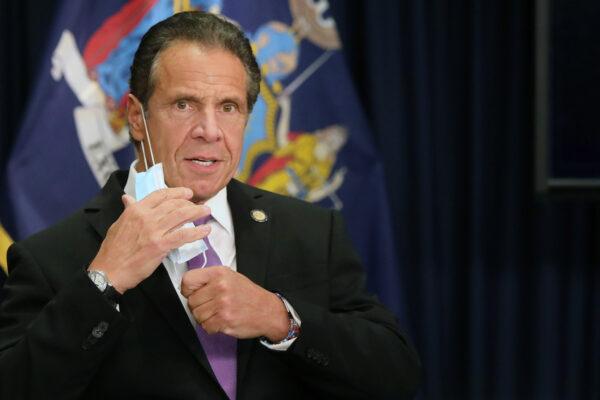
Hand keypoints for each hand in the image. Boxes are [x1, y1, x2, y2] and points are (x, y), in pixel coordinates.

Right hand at [89, 187, 209, 292]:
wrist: (109, 271)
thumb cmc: (113, 251)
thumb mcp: (118, 224)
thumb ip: (128, 211)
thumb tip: (128, 198)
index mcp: (135, 210)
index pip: (160, 195)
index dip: (176, 192)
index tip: (187, 193)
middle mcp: (146, 217)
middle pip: (173, 204)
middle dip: (190, 203)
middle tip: (200, 204)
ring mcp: (154, 231)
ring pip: (181, 216)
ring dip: (197, 212)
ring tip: (206, 211)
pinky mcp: (160, 245)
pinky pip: (183, 235)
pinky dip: (197, 232)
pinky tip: (205, 231)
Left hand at [181, 267, 288, 340]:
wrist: (268, 310)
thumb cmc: (247, 294)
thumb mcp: (230, 277)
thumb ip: (210, 280)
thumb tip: (188, 289)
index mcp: (219, 273)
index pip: (188, 280)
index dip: (188, 290)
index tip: (194, 294)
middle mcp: (220, 286)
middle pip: (191, 301)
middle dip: (199, 307)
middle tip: (212, 306)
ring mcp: (222, 303)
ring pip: (197, 315)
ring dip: (205, 318)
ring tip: (218, 314)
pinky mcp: (224, 319)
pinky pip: (206, 326)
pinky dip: (212, 327)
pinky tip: (222, 321)